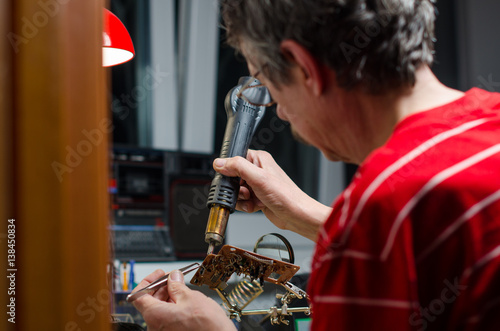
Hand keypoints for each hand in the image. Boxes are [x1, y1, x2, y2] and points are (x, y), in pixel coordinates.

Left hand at [132, 269, 235, 330]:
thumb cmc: (207, 326)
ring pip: (159, 311)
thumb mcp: (191, 297)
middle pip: (149, 303)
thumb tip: (173, 277)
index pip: (138, 295)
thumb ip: (177, 285)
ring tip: (182, 288)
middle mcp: (154, 327)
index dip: (148, 281)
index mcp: (154, 316)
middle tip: (173, 278)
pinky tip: (184, 301)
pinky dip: (173, 308)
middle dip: (161, 287)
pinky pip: (167, 319)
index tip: (159, 274)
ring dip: (168, 297)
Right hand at [213, 150, 331, 240]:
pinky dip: (246, 205)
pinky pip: (242, 200)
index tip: (232, 179)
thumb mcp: (259, 178)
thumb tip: (220, 162)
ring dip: (241, 199)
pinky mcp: (257, 197)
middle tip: (245, 192)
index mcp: (259, 159)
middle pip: (233, 177)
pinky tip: (255, 206)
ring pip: (236, 191)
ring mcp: (257, 184)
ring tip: (252, 200)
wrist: (296, 215)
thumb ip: (238, 167)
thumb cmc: (286, 195)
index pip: (235, 159)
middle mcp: (258, 170)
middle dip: (236, 189)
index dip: (230, 170)